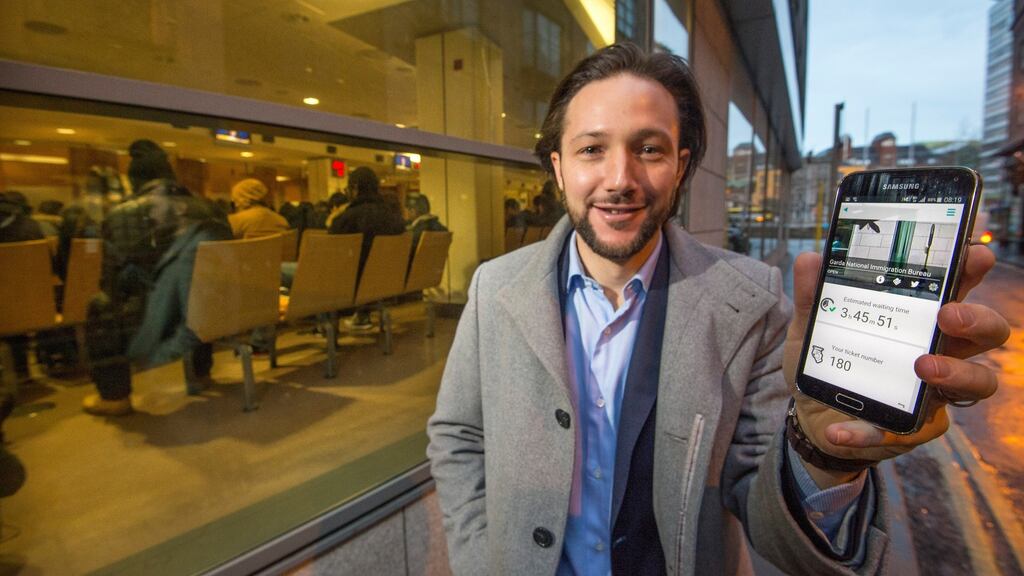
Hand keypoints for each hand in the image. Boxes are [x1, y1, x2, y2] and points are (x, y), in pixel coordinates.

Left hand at [782, 245, 1009, 475]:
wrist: (810, 417)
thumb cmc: (828, 363)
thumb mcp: (811, 329)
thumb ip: (812, 297)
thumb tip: (810, 259)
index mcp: (919, 318)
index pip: (956, 289)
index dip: (971, 271)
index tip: (974, 255)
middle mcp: (939, 350)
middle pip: (987, 333)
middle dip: (978, 320)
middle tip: (948, 315)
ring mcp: (935, 391)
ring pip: (977, 382)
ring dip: (956, 373)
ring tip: (923, 367)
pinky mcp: (917, 427)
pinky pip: (909, 431)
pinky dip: (869, 432)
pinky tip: (839, 429)